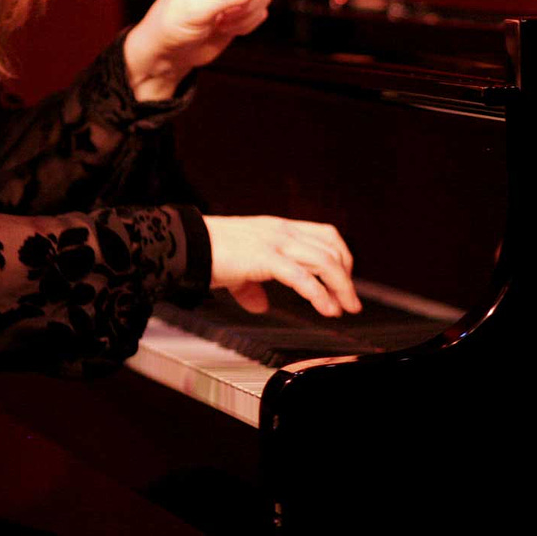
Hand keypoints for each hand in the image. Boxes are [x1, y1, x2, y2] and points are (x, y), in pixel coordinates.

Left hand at [124, 0, 274, 100]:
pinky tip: (224, 28)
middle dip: (249, 1)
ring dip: (247, 15)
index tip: (238, 1)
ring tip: (220, 22)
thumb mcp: (196, 10)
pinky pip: (262, 11)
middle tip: (223, 15)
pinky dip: (248, 24)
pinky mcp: (242, 5)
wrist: (170, 51)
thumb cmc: (172, 25)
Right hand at [203, 215, 361, 317]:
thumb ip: (251, 286)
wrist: (185, 244)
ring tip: (345, 308)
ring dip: (341, 287)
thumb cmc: (207, 252)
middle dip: (346, 277)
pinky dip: (320, 295)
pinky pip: (302, 278)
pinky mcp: (265, 258)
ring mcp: (275, 242)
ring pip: (324, 261)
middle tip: (351, 301)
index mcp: (277, 228)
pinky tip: (326, 309)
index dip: (341, 257)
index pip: (324, 235)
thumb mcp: (236, 268)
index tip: (344, 280)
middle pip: (330, 248)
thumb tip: (260, 304)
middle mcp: (281, 231)